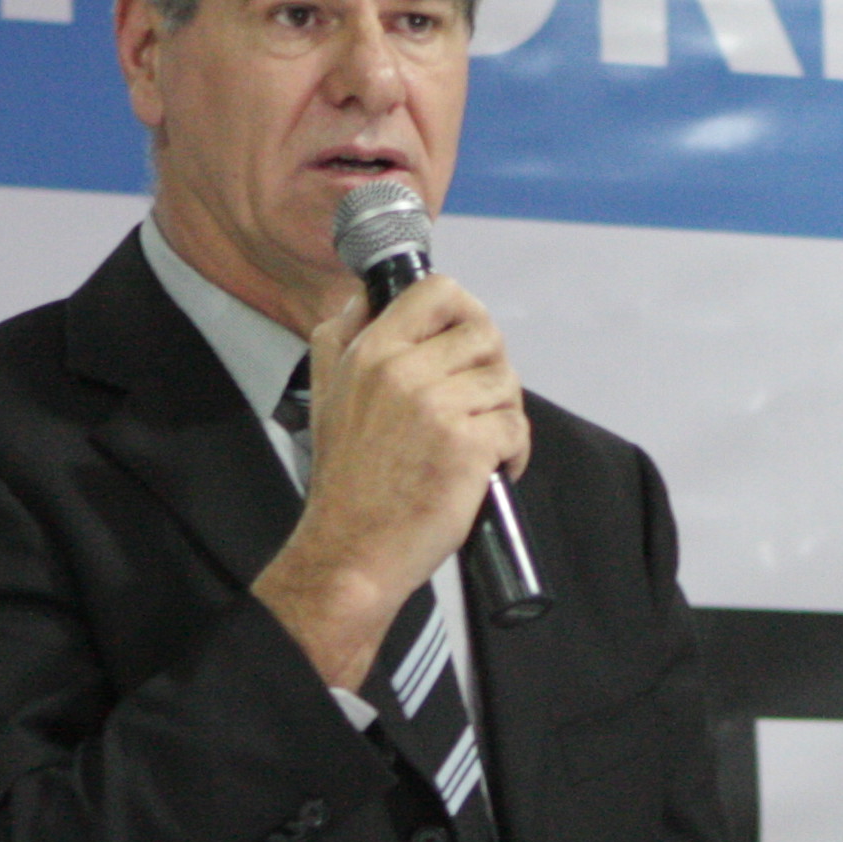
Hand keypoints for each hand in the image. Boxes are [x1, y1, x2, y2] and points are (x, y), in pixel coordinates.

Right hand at [254, 276, 530, 689]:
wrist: (350, 551)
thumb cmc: (345, 483)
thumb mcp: (325, 393)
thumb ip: (342, 338)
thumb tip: (366, 294)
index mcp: (369, 352)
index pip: (436, 290)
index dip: (465, 310)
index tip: (467, 342)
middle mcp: (402, 370)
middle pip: (483, 333)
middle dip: (491, 368)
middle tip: (478, 404)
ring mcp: (437, 407)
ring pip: (505, 380)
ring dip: (504, 413)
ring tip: (481, 443)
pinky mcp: (467, 446)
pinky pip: (516, 426)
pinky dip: (514, 452)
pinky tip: (490, 471)